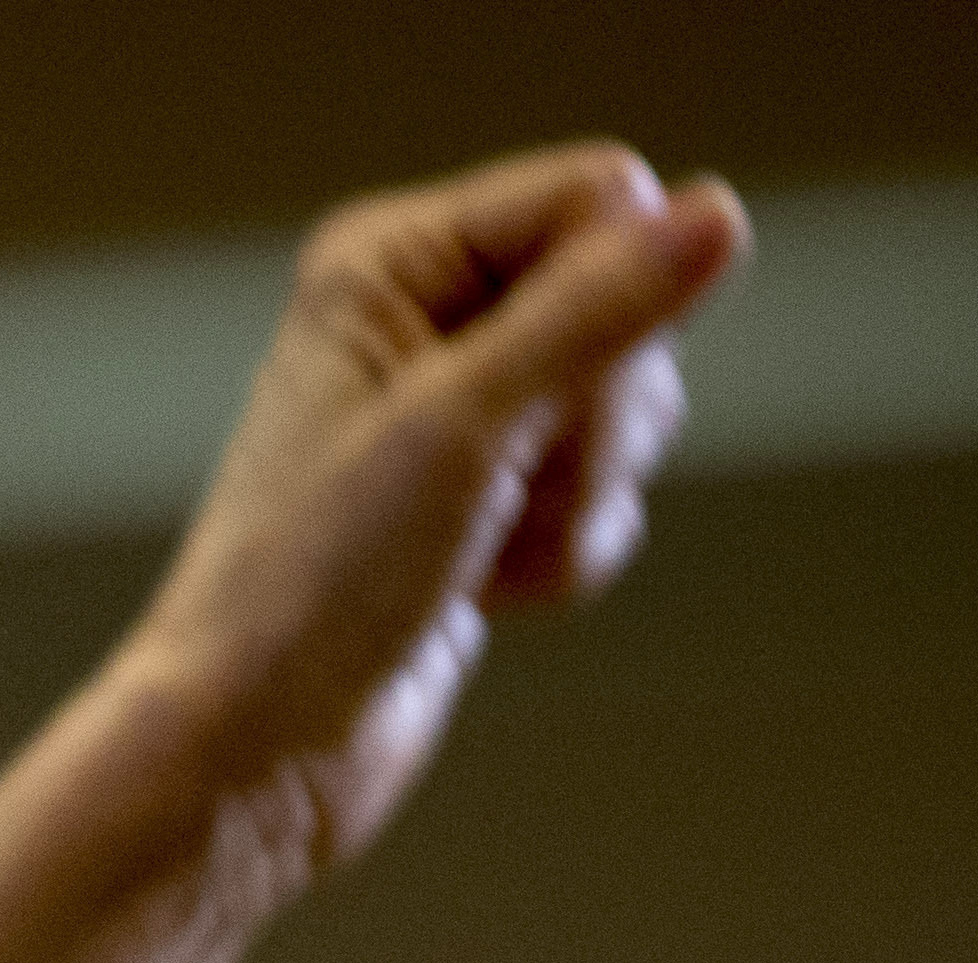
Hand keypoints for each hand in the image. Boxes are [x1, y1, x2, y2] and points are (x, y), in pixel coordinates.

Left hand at [129, 144, 748, 881]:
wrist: (259, 750)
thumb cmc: (315, 584)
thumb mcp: (467, 425)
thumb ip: (598, 311)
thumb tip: (718, 214)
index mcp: (391, 259)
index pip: (601, 197)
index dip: (616, 296)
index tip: (543, 396)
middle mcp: (422, 319)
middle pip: (630, 306)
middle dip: (595, 420)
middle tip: (504, 487)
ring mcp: (457, 415)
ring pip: (627, 410)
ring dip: (579, 499)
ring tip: (477, 550)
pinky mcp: (484, 501)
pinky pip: (601, 495)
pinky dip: (563, 553)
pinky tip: (482, 594)